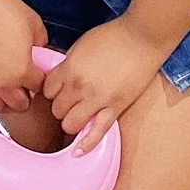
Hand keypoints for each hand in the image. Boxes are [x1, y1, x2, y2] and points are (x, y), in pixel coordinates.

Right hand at [0, 0, 48, 117]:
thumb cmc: (2, 10)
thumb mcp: (35, 23)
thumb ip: (42, 43)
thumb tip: (40, 52)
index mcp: (23, 71)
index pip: (39, 88)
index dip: (40, 79)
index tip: (36, 72)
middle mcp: (3, 84)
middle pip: (21, 105)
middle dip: (25, 92)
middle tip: (21, 78)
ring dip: (4, 98)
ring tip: (3, 83)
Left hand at [43, 18, 166, 152]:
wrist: (143, 36)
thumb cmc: (113, 36)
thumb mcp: (81, 45)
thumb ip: (67, 64)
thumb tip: (59, 78)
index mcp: (69, 68)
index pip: (47, 91)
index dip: (52, 91)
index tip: (58, 90)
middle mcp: (79, 86)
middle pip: (56, 110)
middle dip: (61, 106)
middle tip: (71, 101)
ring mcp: (97, 100)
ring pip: (70, 125)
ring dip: (72, 122)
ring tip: (80, 114)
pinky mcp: (115, 108)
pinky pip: (96, 133)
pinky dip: (85, 145)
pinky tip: (77, 152)